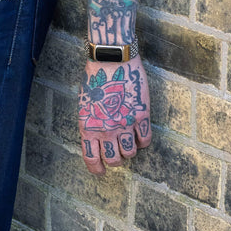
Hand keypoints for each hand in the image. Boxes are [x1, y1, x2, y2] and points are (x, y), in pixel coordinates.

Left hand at [78, 54, 150, 173]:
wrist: (111, 59)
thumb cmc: (96, 77)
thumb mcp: (85, 103)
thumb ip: (91, 122)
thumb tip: (95, 138)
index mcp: (88, 126)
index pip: (91, 159)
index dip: (97, 169)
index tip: (101, 172)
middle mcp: (106, 129)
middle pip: (114, 160)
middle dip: (115, 160)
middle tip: (117, 153)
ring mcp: (125, 124)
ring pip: (130, 153)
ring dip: (129, 150)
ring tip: (128, 141)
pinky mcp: (141, 116)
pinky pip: (145, 140)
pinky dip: (143, 140)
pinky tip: (140, 133)